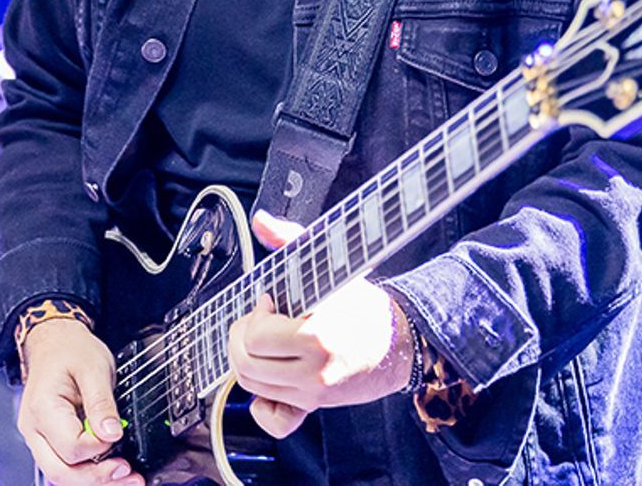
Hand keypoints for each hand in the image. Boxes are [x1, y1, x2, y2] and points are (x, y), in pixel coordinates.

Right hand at [16, 317, 140, 485]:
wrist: (54, 342)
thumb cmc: (70, 351)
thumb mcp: (94, 367)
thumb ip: (102, 403)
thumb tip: (112, 434)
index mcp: (43, 408)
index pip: (71, 446)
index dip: (99, 447)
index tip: (118, 435)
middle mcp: (34, 429)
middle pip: (61, 471)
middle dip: (97, 478)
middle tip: (129, 474)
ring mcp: (38, 438)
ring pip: (62, 475)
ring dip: (95, 481)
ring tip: (127, 478)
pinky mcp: (47, 441)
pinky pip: (65, 465)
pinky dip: (88, 473)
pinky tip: (110, 472)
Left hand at [228, 211, 414, 438]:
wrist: (400, 342)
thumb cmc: (365, 307)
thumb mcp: (332, 267)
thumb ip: (291, 241)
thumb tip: (262, 222)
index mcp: (317, 337)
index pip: (256, 336)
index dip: (254, 314)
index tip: (268, 301)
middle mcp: (313, 372)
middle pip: (246, 364)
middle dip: (242, 337)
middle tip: (257, 319)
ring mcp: (312, 393)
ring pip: (252, 387)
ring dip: (246, 360)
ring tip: (262, 340)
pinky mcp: (313, 407)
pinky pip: (274, 420)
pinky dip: (262, 403)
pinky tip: (268, 379)